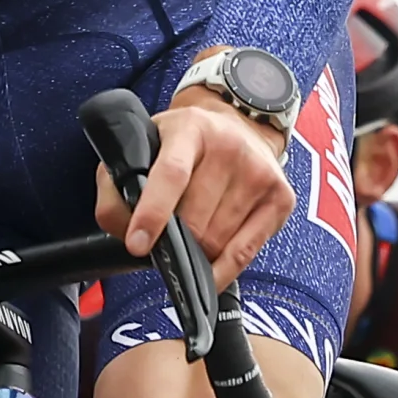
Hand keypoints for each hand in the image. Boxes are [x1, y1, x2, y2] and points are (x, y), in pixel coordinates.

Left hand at [90, 85, 295, 288]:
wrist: (237, 126)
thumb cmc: (183, 143)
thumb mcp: (143, 146)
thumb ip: (117, 185)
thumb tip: (124, 231)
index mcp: (190, 129)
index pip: (171, 174)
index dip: (152, 213)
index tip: (137, 244)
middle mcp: (229, 147)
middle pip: (194, 219)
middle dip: (172, 239)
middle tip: (161, 238)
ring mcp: (259, 173)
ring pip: (217, 240)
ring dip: (195, 251)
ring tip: (187, 237)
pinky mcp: (280, 198)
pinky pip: (245, 252)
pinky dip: (222, 269)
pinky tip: (207, 272)